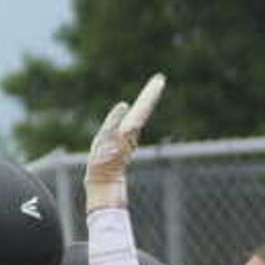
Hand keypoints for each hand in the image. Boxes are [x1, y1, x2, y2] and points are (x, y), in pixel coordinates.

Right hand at [85, 73, 165, 210]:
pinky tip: (132, 114)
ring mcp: (127, 140)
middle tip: (159, 79)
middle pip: (143, 110)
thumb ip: (113, 122)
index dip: (150, 93)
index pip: (142, 108)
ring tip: (152, 90)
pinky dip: (135, 115)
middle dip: (150, 95)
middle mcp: (131, 133)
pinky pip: (131, 125)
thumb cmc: (103, 166)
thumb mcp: (105, 143)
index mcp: (129, 130)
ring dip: (145, 103)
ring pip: (139, 117)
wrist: (103, 186)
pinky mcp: (121, 145)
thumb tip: (124, 105)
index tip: (160, 79)